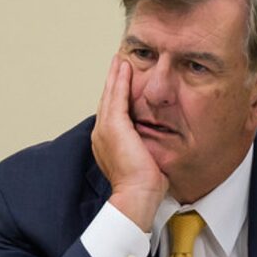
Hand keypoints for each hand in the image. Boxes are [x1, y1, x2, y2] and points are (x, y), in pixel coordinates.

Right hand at [91, 55, 167, 230]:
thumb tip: (156, 145)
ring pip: (110, 95)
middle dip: (113, 82)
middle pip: (107, 101)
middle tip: (118, 63)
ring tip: (120, 60)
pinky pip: (116, 96)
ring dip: (115, 76)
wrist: (137, 196)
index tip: (122, 83)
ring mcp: (105, 130)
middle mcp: (101, 135)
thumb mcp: (144, 162)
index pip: (112, 114)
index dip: (116, 97)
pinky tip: (124, 66)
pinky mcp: (114, 126)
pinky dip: (119, 79)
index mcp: (107, 144)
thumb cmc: (144, 187)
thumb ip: (145, 148)